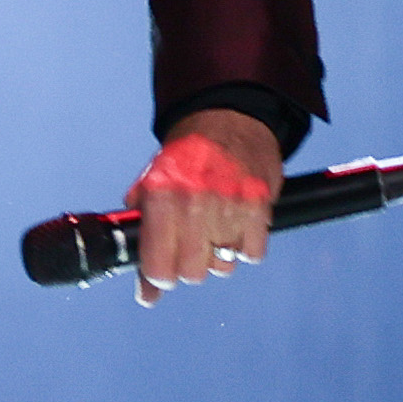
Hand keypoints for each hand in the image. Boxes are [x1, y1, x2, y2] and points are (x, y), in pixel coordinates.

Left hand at [125, 109, 282, 307]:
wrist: (228, 115)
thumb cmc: (187, 153)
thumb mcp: (152, 180)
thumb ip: (143, 225)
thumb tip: (145, 285)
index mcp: (162, 195)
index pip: (157, 266)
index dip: (156, 280)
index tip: (156, 282)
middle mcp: (195, 202)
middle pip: (192, 273)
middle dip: (187, 268)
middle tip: (186, 251)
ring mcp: (230, 205)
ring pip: (223, 266)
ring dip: (216, 257)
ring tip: (212, 232)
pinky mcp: (260, 206)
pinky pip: (251, 254)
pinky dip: (243, 248)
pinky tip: (234, 227)